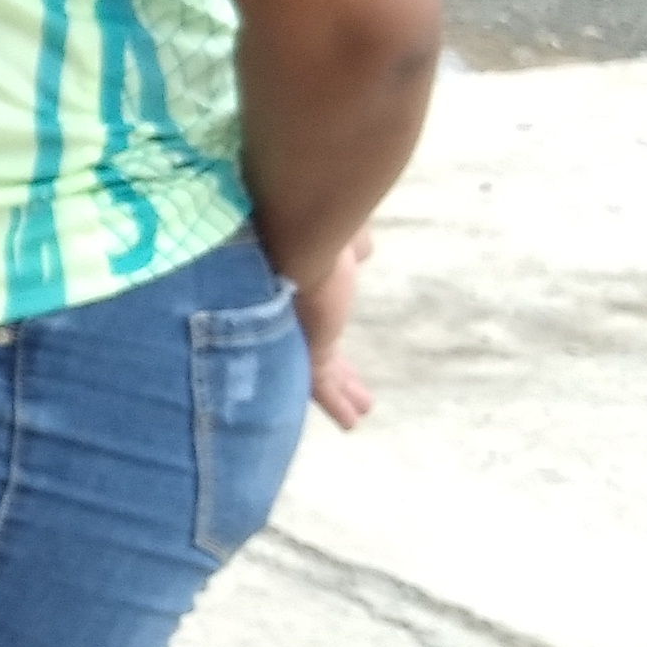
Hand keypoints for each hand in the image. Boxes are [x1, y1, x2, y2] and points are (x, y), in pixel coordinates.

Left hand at [296, 229, 376, 429]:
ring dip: (337, 390)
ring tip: (354, 413)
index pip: (305, 311)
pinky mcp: (306, 349)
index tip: (334, 328)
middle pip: (305, 344)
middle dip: (332, 365)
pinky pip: (320, 385)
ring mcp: (291, 333)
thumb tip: (362, 249)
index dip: (323, 321)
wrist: (297, 231)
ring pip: (312, 370)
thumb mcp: (340, 236)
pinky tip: (352, 421)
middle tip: (345, 382)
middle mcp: (283, 311)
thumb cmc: (317, 224)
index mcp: (292, 283)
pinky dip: (336, 403)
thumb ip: (351, 244)